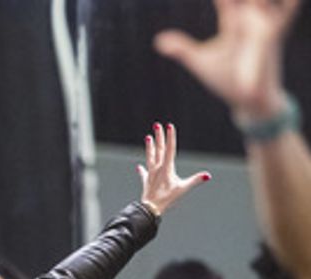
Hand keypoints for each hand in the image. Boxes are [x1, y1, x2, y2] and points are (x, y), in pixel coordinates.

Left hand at [137, 123, 211, 215]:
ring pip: (150, 157)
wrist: (150, 209)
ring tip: (148, 137)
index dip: (170, 137)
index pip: (169, 149)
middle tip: (157, 125)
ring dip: (150, 147)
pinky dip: (142, 169)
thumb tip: (207, 176)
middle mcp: (157, 169)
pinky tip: (139, 167)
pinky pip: (144, 173)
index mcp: (167, 168)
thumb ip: (195, 181)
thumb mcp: (183, 189)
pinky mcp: (146, 182)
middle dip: (159, 137)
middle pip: (159, 149)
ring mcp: (151, 174)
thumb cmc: (167, 199)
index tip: (169, 126)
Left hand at [155, 0, 298, 120]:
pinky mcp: (273, 34)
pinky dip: (288, 3)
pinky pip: (285, 11)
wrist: (248, 100)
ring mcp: (263, 24)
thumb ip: (182, 48)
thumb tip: (158, 40)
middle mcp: (251, 17)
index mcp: (234, 20)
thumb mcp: (201, 61)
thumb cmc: (226, 80)